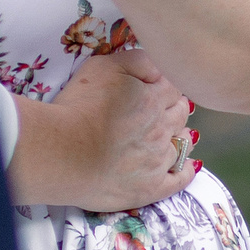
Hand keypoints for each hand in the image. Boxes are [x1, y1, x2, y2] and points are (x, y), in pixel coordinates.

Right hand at [7, 49, 197, 210]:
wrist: (61, 153)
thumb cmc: (76, 108)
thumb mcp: (103, 66)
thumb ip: (138, 61)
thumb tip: (160, 68)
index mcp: (153, 99)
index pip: (174, 89)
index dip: (166, 88)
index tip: (158, 90)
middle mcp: (162, 129)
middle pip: (180, 115)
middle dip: (175, 110)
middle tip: (163, 111)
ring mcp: (158, 160)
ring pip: (182, 145)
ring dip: (180, 137)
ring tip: (172, 135)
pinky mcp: (150, 187)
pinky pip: (179, 180)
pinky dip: (186, 171)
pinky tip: (188, 167)